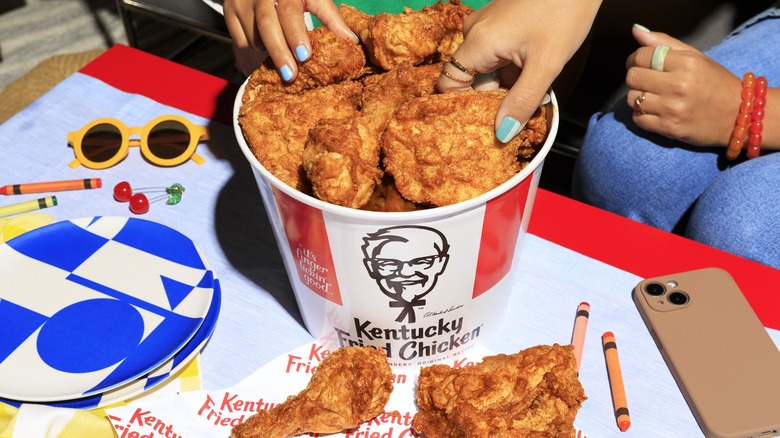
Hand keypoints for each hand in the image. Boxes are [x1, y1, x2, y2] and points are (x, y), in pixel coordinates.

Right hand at [224, 0, 356, 80]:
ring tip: (282, 56)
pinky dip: (254, 47)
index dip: (297, 33)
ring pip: (255, 36)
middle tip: (292, 74)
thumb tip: (351, 41)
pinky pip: (242, 40)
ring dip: (269, 50)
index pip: (291, 10)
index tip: (305, 55)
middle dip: (280, 52)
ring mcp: (243, 1)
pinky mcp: (229, 11)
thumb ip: (330, 17)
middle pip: (268, 25)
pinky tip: (264, 44)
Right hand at [437, 0, 600, 141]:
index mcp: (477, 42)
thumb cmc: (564, 13)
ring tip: (532, 93)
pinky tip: (533, 75)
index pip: (448, 83)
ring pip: (487, 69)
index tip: (483, 123)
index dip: (463, 106)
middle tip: (517, 114)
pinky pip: (497, 55)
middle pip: (470, 79)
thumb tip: (501, 134)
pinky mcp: (501, 23)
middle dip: (492, 99)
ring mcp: (487, 26)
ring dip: (506, 85)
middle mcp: (475, 32)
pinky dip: (512, 70)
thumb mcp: (546, 65)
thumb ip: (522, 100)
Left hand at [625, 25, 741, 146]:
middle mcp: (678, 85)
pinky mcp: (668, 128)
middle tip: (647, 80)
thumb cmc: (714, 82)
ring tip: (653, 96)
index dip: (636, 59)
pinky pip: (637, 119)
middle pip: (632, 77)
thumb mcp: (696, 57)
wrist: (737, 116)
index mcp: (686, 63)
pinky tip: (655, 111)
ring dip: (638, 97)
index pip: (641, 56)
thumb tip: (636, 31)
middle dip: (636, 77)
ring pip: (632, 99)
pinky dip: (642, 115)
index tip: (641, 63)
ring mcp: (672, 109)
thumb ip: (664, 43)